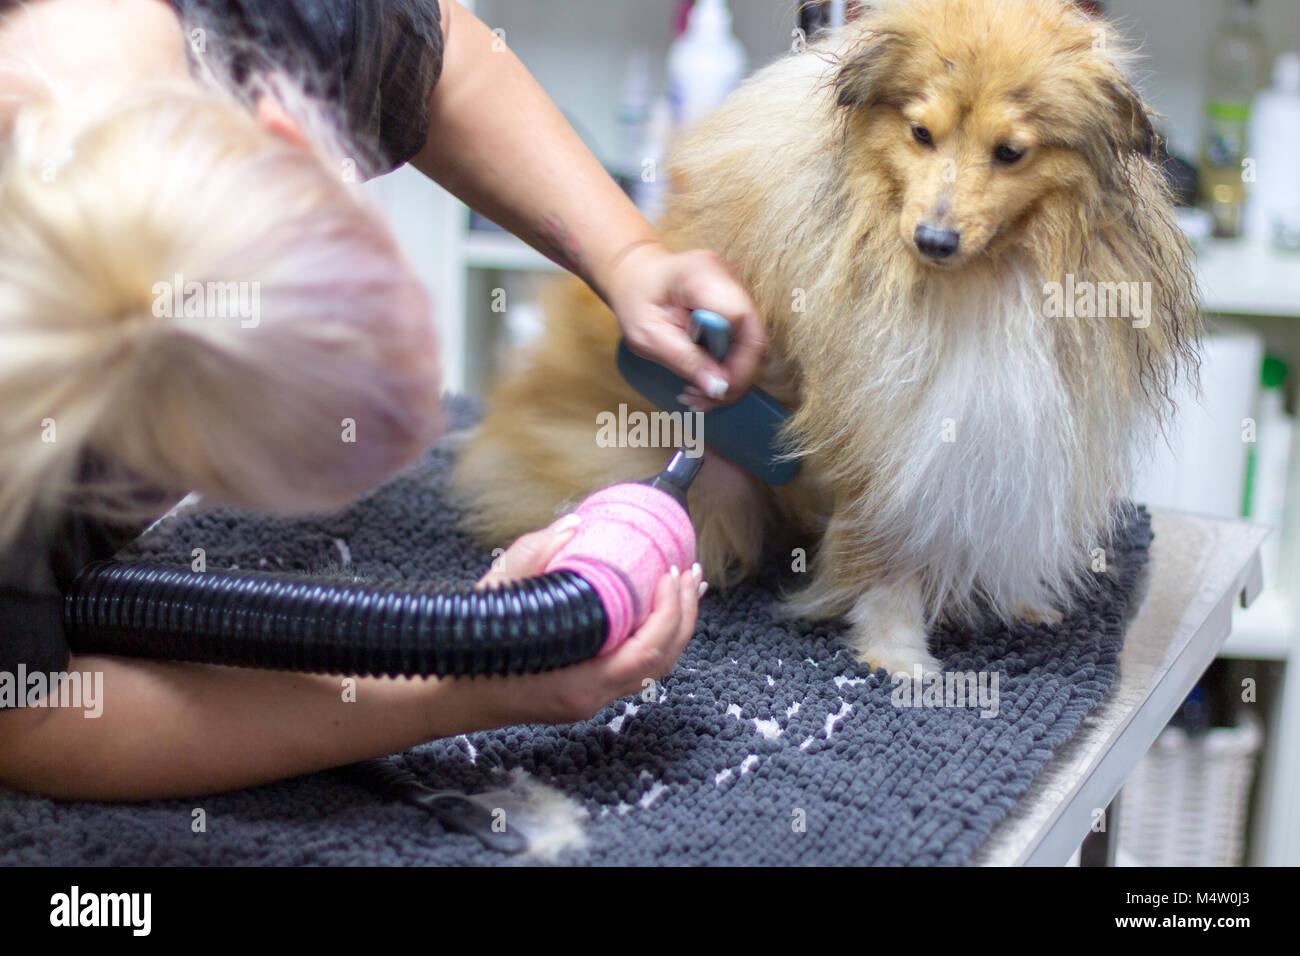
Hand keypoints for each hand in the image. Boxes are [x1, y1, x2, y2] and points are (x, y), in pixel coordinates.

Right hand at [472, 514, 704, 725]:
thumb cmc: (471, 644)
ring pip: (653, 667)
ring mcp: (590, 698)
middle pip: (661, 661)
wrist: (450, 692)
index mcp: (577, 682)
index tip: (671, 573)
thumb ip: (533, 555)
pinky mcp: (587, 691)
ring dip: (676, 625)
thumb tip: (572, 524)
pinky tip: (656, 608)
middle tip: (691, 571)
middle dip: (684, 614)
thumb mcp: (496, 592)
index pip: (646, 652)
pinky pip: (635, 666)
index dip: (669, 612)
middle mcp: (590, 697)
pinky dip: (654, 635)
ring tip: (687, 585)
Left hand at [602, 241, 765, 408]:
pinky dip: (726, 366)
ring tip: (697, 397)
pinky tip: (702, 381)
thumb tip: (720, 389)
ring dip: (730, 377)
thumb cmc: (634, 299)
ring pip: (751, 343)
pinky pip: (742, 341)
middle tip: (703, 401)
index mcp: (702, 276)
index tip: (714, 391)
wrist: (634, 275)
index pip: (741, 320)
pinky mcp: (736, 303)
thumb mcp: (647, 335)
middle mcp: (728, 277)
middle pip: (753, 336)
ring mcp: (736, 289)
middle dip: (735, 378)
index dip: (738, 363)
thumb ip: (684, 359)